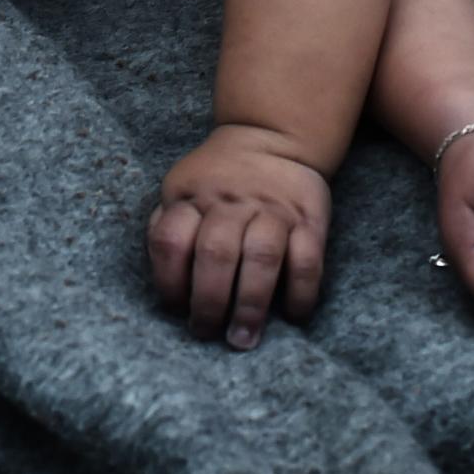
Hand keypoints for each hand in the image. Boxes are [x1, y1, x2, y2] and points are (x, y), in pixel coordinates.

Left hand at [148, 123, 330, 349]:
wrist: (272, 134)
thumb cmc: (218, 178)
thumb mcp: (182, 187)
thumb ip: (167, 224)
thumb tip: (165, 280)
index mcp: (192, 196)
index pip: (171, 239)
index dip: (168, 281)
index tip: (176, 310)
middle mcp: (231, 202)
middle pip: (215, 254)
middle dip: (209, 303)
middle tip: (207, 333)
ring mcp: (273, 208)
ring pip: (262, 257)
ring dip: (251, 304)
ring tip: (243, 338)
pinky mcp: (309, 217)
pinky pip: (308, 258)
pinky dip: (301, 291)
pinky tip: (293, 315)